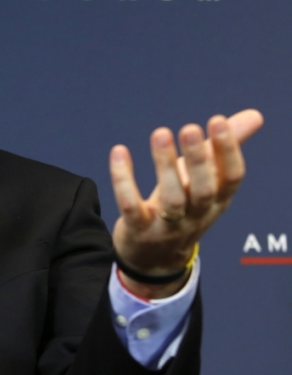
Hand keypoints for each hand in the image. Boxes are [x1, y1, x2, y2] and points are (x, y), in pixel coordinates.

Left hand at [109, 109, 263, 297]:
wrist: (154, 259)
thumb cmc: (183, 208)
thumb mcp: (204, 180)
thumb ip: (222, 148)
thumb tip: (255, 115)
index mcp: (217, 200)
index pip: (232, 178)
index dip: (228, 151)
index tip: (217, 120)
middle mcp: (197, 214)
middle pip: (203, 190)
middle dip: (198, 160)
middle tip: (189, 128)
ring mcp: (167, 225)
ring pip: (171, 199)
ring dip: (165, 166)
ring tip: (161, 133)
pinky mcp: (138, 229)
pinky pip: (131, 206)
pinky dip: (123, 180)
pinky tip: (119, 151)